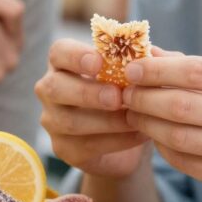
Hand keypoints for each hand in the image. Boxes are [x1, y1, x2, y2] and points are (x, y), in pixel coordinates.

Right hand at [35, 39, 149, 177]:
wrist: (129, 138)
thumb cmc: (129, 94)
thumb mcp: (136, 76)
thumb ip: (141, 62)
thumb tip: (151, 54)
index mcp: (65, 63)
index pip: (59, 52)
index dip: (75, 55)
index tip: (99, 62)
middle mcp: (50, 89)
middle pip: (54, 87)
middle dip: (87, 92)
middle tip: (116, 97)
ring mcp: (53, 121)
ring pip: (69, 121)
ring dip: (106, 120)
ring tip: (135, 118)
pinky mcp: (64, 148)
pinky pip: (85, 145)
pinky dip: (117, 140)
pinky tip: (139, 134)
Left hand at [121, 55, 201, 201]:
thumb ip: (196, 68)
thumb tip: (147, 53)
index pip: (195, 72)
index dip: (157, 70)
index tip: (131, 69)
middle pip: (181, 106)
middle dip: (144, 99)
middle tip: (125, 94)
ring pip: (178, 138)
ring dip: (147, 125)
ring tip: (133, 115)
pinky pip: (185, 162)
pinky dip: (163, 148)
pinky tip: (155, 137)